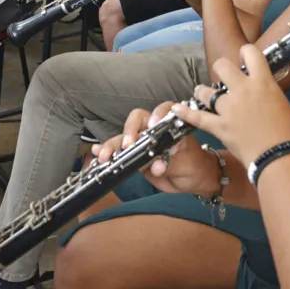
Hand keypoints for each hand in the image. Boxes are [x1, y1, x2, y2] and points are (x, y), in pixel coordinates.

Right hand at [92, 103, 220, 195]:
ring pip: (124, 138)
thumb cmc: (193, 165)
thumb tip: (157, 166)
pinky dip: (106, 151)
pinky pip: (118, 152)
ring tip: (104, 156)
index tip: (152, 126)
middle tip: (127, 145)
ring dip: (113, 145)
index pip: (163, 110)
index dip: (157, 114)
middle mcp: (153, 129)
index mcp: (170, 125)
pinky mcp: (134, 157)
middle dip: (129, 131)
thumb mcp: (186, 163)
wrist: (193, 180)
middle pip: (137, 120)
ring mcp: (142, 142)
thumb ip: (171, 163)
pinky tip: (96, 154)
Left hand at [173, 44, 289, 167]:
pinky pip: (197, 117)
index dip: (245, 53)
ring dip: (204, 92)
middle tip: (224, 78)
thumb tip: (257, 87)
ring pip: (206, 91)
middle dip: (221, 69)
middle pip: (222, 66)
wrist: (279, 157)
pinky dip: (185, 112)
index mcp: (263, 82)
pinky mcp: (220, 127)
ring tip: (204, 94)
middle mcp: (244, 90)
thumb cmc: (287, 133)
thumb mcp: (281, 102)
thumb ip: (266, 90)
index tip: (243, 59)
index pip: (250, 52)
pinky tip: (176, 108)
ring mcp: (229, 108)